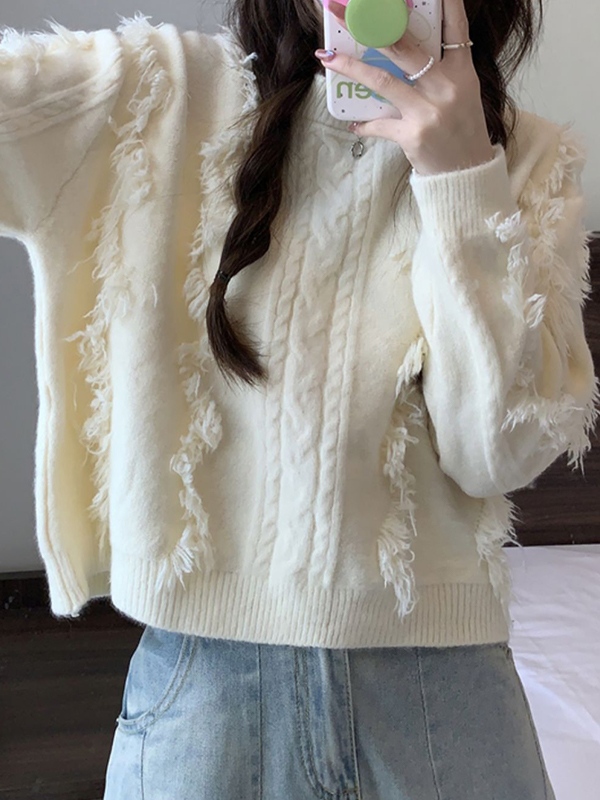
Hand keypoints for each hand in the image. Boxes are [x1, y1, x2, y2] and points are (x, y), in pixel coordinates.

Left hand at [317, 0, 495, 175]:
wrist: (466, 175)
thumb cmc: (461, 133)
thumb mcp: (461, 95)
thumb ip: (440, 73)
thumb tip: (401, 55)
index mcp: (462, 73)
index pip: (455, 28)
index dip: (446, 3)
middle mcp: (446, 87)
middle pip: (404, 46)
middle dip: (372, 24)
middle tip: (343, 10)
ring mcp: (428, 111)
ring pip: (383, 80)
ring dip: (352, 67)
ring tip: (328, 57)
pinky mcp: (412, 135)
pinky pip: (379, 124)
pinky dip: (364, 123)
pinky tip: (354, 123)